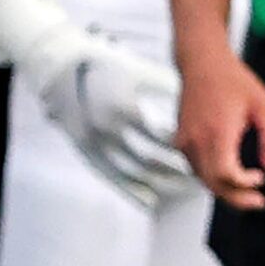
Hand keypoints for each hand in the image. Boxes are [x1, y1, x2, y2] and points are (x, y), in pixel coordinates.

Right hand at [34, 33, 192, 207]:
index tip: (203, 155)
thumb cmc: (104, 64)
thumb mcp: (137, 70)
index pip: (163, 139)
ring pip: (132, 174)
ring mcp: (93, 143)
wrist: (61, 67)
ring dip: (158, 184)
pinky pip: (112, 177)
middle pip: (150, 161)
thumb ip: (167, 87)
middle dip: (177, 172)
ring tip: (181, 188)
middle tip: (199, 177)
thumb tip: (197, 104)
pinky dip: (133, 191)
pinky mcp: (85, 151)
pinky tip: (152, 201)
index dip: (186, 149)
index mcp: (123, 108)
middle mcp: (107, 130)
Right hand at [173, 44, 264, 210]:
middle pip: (214, 184)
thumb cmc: (231, 79)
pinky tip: (227, 174)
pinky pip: (196, 168)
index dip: (244, 185)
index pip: (226, 174)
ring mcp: (185, 142)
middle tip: (256, 201)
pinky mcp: (181, 141)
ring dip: (224, 189)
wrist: (202, 63)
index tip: (260, 178)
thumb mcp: (264, 103)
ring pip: (203, 179)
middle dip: (236, 198)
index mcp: (218, 131)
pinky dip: (212, 177)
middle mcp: (197, 140)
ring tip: (245, 190)